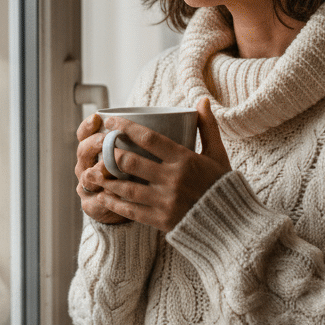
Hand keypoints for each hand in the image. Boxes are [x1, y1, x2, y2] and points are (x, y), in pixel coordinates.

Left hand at [85, 98, 229, 231]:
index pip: (149, 138)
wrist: (232, 224)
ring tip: (93, 172)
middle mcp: (173, 180)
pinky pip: (131, 211)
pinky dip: (115, 204)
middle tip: (99, 147)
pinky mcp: (161, 220)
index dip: (126, 128)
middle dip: (111, 153)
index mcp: (185, 160)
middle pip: (132, 162)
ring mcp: (165, 201)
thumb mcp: (217, 154)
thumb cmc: (222, 185)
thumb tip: (202, 100)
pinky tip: (104, 197)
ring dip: (107, 179)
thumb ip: (208, 127)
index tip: (110, 121)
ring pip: (127, 187)